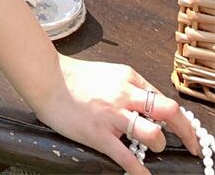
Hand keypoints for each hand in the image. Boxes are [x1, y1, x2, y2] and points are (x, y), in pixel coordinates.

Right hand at [34, 53, 201, 173]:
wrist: (44, 78)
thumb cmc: (73, 77)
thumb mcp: (108, 73)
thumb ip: (129, 86)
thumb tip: (150, 107)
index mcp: (128, 78)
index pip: (164, 99)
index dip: (180, 119)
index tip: (188, 132)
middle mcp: (124, 95)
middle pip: (169, 113)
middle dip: (186, 133)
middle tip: (192, 147)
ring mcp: (112, 115)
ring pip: (152, 135)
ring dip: (158, 146)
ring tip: (153, 150)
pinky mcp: (99, 134)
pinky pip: (127, 158)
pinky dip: (140, 171)